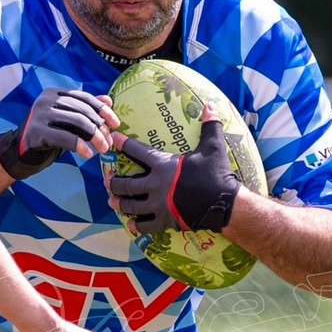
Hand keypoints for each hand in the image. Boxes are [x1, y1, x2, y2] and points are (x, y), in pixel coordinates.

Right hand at [0, 87, 116, 179]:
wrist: (21, 151)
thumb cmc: (48, 135)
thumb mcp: (68, 121)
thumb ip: (86, 110)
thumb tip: (109, 100)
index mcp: (54, 92)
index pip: (84, 97)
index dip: (102, 110)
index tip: (116, 124)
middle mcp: (46, 99)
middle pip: (82, 110)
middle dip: (99, 127)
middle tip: (108, 143)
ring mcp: (39, 114)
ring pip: (76, 121)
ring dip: (94, 137)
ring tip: (103, 149)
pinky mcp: (36, 131)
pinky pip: (64, 137)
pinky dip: (79, 145)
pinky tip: (88, 154)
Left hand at [107, 114, 241, 234]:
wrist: (224, 204)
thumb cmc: (216, 174)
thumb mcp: (213, 148)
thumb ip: (209, 126)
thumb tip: (210, 105)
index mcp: (163, 165)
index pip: (137, 151)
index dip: (124, 143)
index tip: (114, 139)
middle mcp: (156, 185)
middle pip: (127, 184)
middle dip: (114, 183)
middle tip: (107, 181)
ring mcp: (159, 205)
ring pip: (131, 206)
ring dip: (120, 204)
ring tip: (112, 202)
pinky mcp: (165, 221)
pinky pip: (145, 225)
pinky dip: (136, 225)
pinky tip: (130, 224)